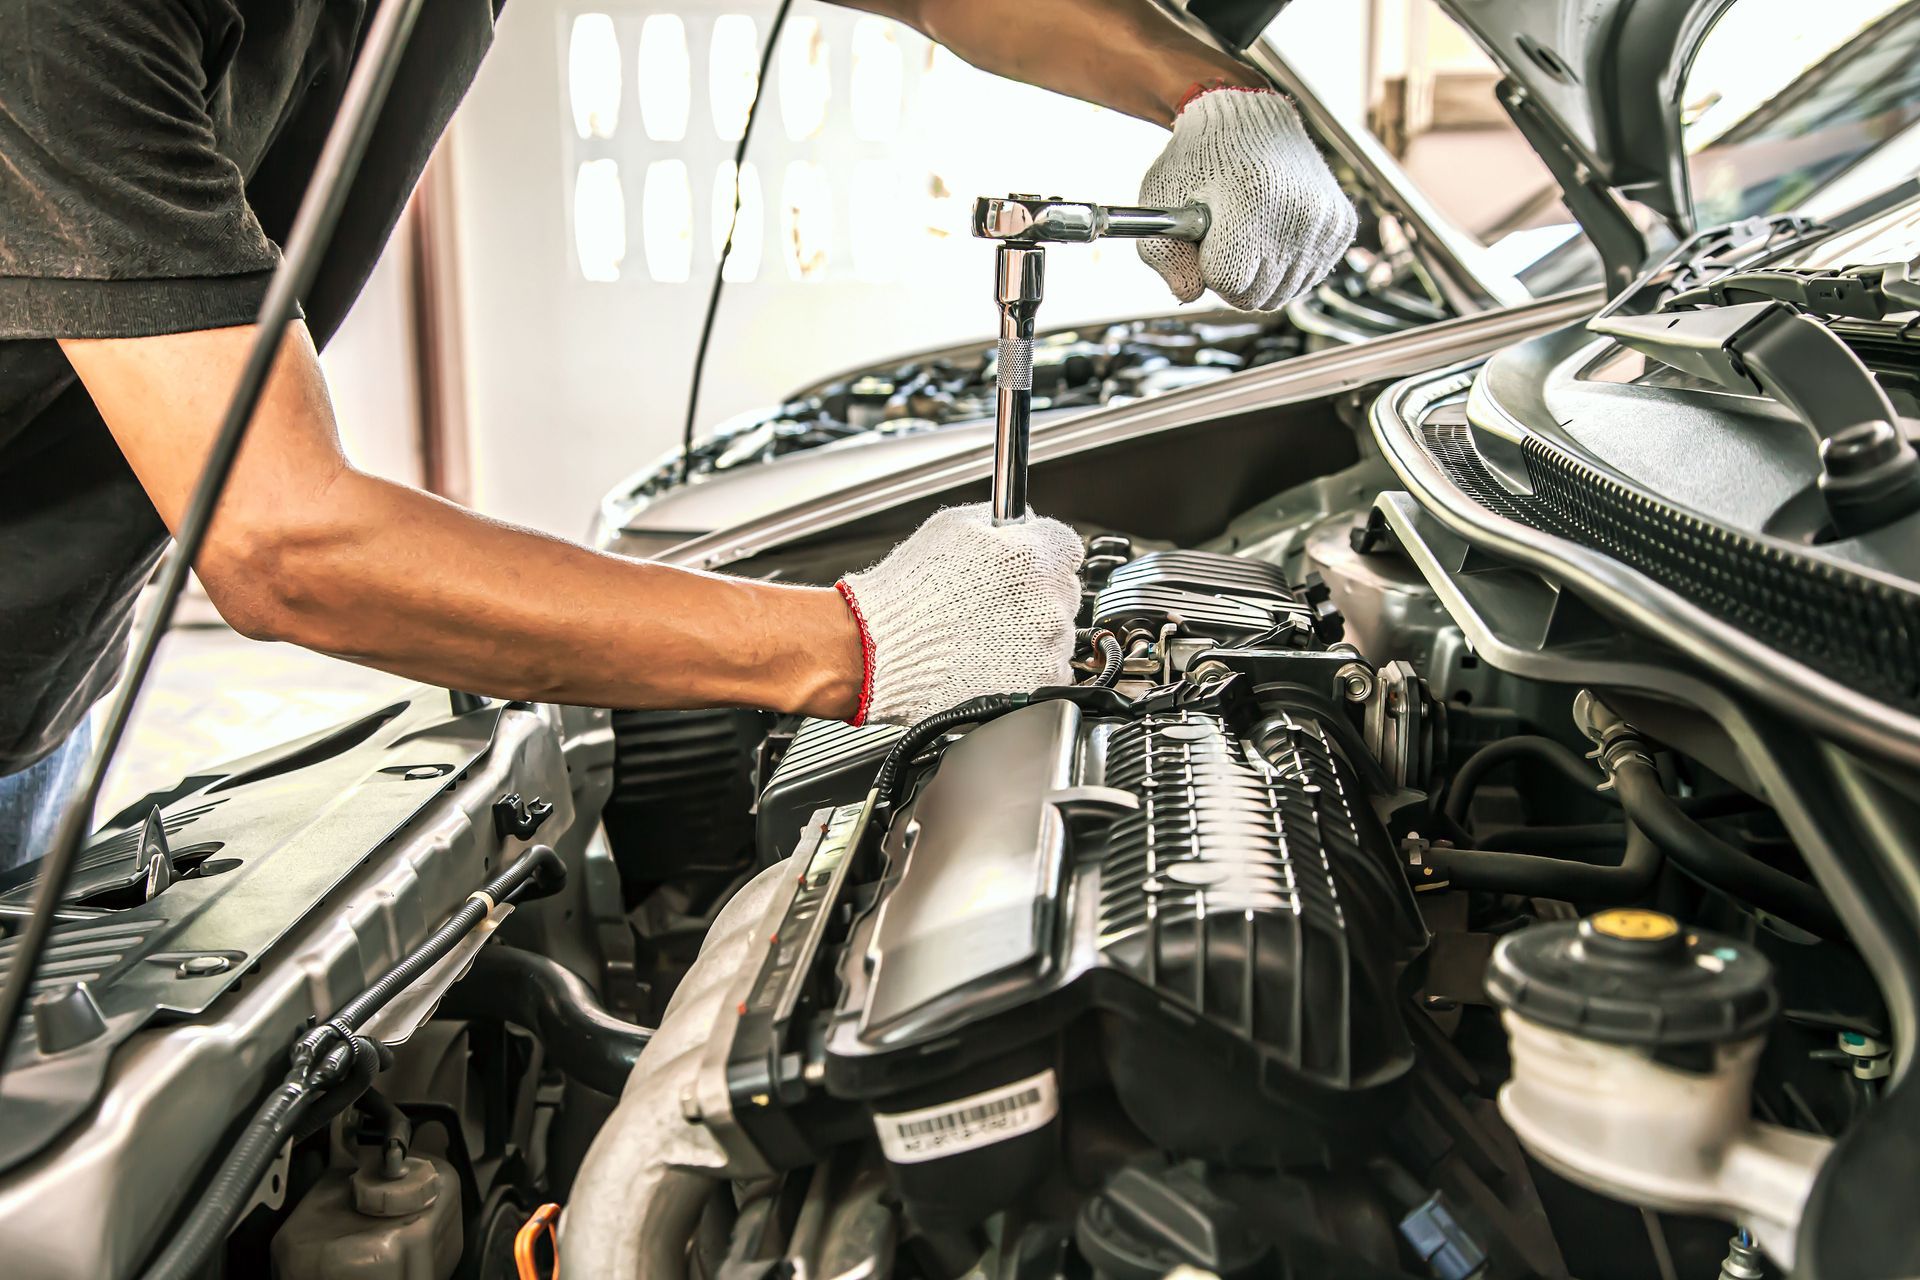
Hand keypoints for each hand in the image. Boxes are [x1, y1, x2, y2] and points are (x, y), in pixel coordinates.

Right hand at [835, 504, 1083, 724]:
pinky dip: (1027, 666)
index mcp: (1032, 557)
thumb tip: (1024, 521)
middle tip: (994, 603)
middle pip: (1062, 591)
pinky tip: (992, 659)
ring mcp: (1045, 649)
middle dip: (1035, 593)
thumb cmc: (908, 593)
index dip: (1043, 553)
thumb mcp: (952, 526)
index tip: (1030, 563)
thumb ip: (1001, 519)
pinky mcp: (1034, 685)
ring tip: (985, 633)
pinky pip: (1048, 671)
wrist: (881, 651)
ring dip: (1032, 632)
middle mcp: (1047, 603)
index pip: (1067, 547)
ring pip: (1057, 634)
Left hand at [1138, 86, 1356, 311]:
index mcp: (1250, 205)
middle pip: (1256, 297)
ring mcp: (1324, 222)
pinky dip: (1288, 267)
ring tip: (1249, 233)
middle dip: (1233, 277)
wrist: (1249, 116)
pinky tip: (1274, 233)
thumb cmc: (1199, 157)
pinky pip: (1308, 279)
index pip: (1228, 284)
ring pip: (1282, 295)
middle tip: (1226, 237)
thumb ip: (1164, 254)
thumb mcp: (1163, 197)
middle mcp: (1297, 214)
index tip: (1207, 239)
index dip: (1208, 267)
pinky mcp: (1341, 226)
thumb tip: (1190, 294)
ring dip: (1260, 276)